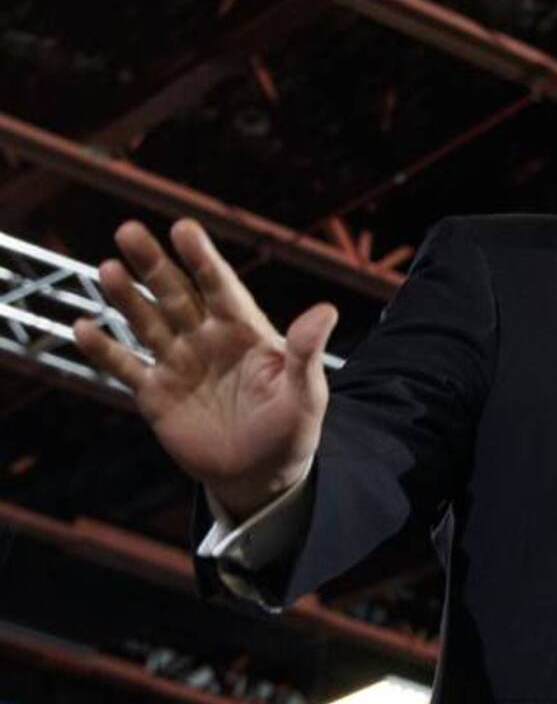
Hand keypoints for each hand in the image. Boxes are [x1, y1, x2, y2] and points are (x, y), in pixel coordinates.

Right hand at [73, 219, 338, 520]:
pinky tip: (82, 327)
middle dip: (154, 264)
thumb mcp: (306, 393)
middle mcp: (208, 339)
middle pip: (176, 293)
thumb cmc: (291, 431)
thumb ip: (306, 352)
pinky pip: (126, 367)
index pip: (220, 286)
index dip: (202, 257)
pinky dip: (104, 349)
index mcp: (245, 331)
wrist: (262, 476)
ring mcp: (179, 364)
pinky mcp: (156, 395)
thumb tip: (327, 310)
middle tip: (129, 230)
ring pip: (147, 321)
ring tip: (108, 269)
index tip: (183, 227)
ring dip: (127, 297)